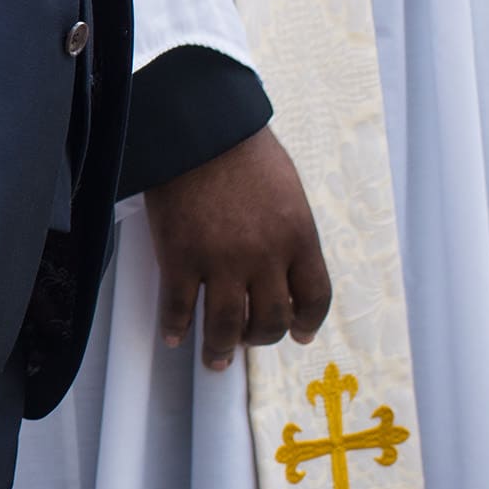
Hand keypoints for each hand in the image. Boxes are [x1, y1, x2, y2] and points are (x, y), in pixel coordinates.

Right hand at [147, 124, 330, 371]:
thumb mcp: (287, 191)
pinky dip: (177, 326)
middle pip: (272, 319)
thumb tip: (283, 262)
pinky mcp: (181, 257)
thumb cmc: (242, 149)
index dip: (307, 323)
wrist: (196, 128)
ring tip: (215, 360)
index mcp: (299, 238)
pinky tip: (174, 335)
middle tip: (250, 343)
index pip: (314, 298)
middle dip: (262, 338)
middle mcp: (266, 258)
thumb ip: (289, 230)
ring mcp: (222, 261)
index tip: (299, 335)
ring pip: (228, 324)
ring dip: (221, 348)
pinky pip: (180, 305)